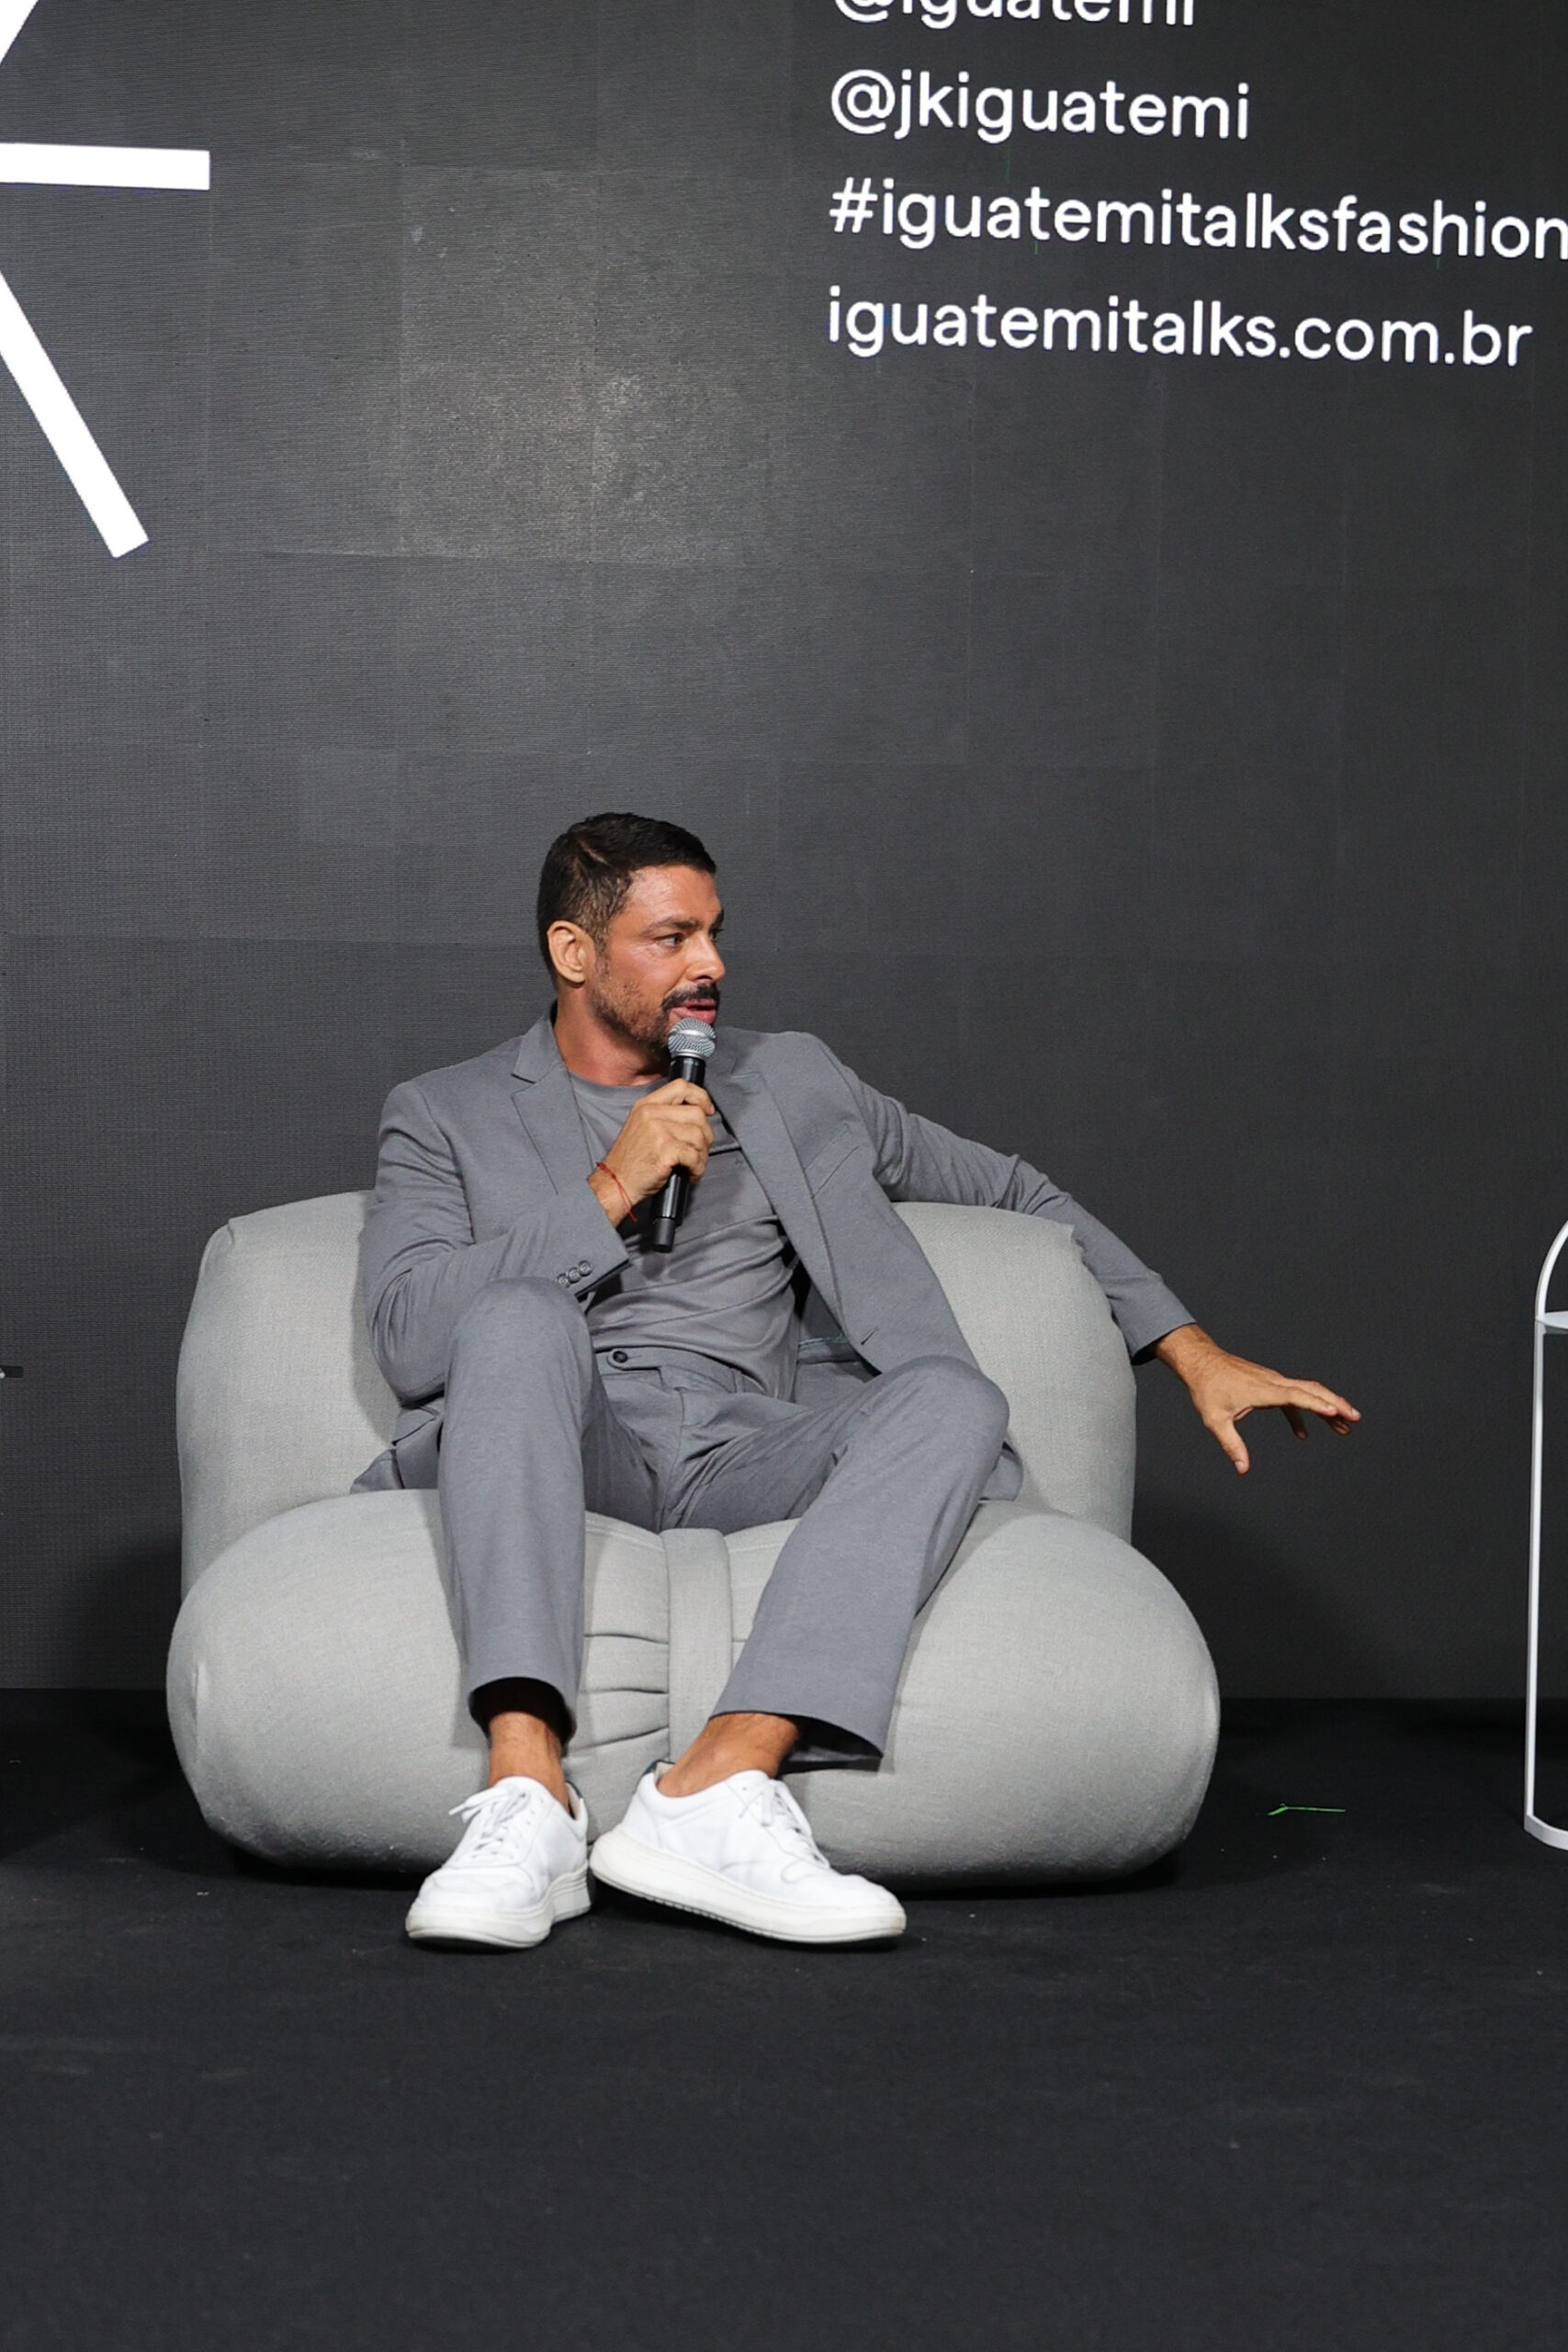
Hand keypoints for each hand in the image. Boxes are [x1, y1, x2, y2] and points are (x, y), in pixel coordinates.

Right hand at [588, 1079, 713, 1223]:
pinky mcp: (665, 1150)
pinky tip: (691, 1173)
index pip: (681, 1086)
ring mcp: (658, 1130)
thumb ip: (663, 1116)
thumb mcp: (641, 1126)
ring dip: (702, 1154)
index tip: (708, 1110)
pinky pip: (695, 1155)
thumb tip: (696, 1114)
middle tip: (700, 1149)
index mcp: (646, 1105)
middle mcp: (651, 1113)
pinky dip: (698, 1168)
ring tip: (694, 1164)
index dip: (700, 1096)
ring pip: (699, 1135)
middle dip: (705, 1134)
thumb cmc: (630, 1161)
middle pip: (696, 1113)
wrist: (615, 1182)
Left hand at [1154, 1323, 1359, 1474]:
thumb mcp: (1215, 1420)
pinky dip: (1302, 1414)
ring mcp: (1273, 1381)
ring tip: (1344, 1428)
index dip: (1317, 1404)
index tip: (1336, 1412)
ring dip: (1326, 1407)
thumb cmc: (1207, 1388)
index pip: (1296, 1396)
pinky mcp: (1270, 1384)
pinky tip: (1303, 1435)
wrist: (1201, 1362)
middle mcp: (1273, 1382)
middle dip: (1335, 1403)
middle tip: (1355, 1419)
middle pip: (1312, 1390)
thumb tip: (1243, 1469)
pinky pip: (1293, 1398)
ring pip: (1307, 1391)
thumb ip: (1231, 1445)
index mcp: (1263, 1389)